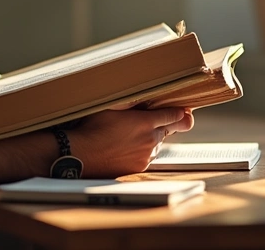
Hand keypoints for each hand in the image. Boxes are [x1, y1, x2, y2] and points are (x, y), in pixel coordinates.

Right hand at [67, 107, 194, 177]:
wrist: (81, 154)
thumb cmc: (92, 127)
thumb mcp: (112, 105)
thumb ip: (133, 101)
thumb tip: (147, 97)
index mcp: (146, 122)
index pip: (173, 115)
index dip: (180, 112)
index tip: (184, 111)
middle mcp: (150, 140)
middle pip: (167, 130)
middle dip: (163, 124)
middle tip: (151, 119)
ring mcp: (146, 156)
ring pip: (156, 144)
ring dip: (150, 138)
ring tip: (129, 135)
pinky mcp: (139, 167)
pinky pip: (146, 156)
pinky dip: (141, 151)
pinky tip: (125, 146)